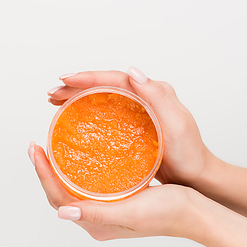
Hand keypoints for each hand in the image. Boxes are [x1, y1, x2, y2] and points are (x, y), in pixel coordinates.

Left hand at [29, 143, 201, 240]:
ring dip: (56, 170)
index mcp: (96, 225)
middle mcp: (96, 219)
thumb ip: (97, 213)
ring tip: (47, 149)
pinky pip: (85, 185)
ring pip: (70, 189)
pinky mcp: (113, 200)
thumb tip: (63, 213)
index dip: (44, 175)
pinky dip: (74, 171)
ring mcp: (104, 210)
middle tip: (35, 147)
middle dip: (44, 171)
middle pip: (59, 194)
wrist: (194, 212)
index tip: (35, 151)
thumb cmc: (168, 212)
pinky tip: (74, 156)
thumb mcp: (132, 211)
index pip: (58, 199)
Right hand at [48, 68, 212, 185]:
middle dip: (75, 87)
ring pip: (100, 98)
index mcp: (151, 92)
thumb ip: (157, 95)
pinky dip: (85, 112)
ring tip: (55, 102)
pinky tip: (72, 118)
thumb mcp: (176, 123)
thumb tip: (133, 71)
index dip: (88, 78)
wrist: (195, 175)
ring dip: (76, 97)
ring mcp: (135, 112)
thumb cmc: (188, 152)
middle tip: (52, 94)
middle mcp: (142, 98)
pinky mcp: (129, 127)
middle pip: (103, 86)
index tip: (65, 80)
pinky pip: (103, 113)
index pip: (114, 78)